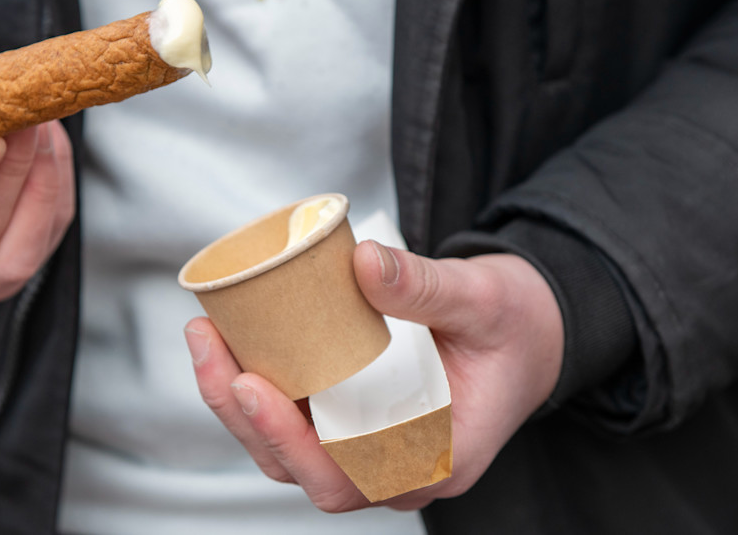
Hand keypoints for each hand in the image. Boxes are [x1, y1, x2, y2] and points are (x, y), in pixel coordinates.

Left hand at [186, 241, 563, 511]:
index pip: (355, 476)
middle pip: (308, 471)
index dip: (295, 445)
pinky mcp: (353, 423)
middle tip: (212, 349)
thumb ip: (427, 286)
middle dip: (248, 419)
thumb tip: (362, 262)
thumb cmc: (515, 325)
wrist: (530, 331)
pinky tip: (230, 342)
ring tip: (207, 339)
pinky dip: (258, 388)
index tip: (253, 387)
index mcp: (441, 453)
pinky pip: (297, 422)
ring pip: (292, 453)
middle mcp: (401, 467)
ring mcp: (373, 449)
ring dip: (240, 404)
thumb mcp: (483, 298)